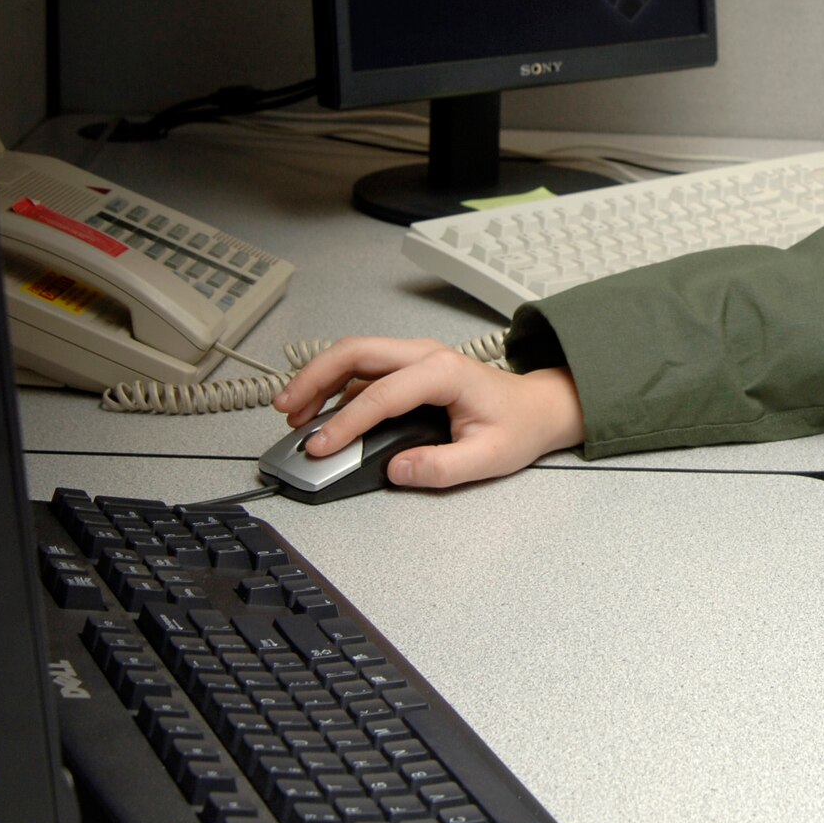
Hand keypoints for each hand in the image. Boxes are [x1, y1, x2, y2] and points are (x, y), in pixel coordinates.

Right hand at [272, 336, 584, 488]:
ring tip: (292, 412)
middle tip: (287, 412)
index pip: (380, 394)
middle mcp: (426, 355)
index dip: (345, 422)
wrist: (537, 408)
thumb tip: (397, 470)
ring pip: (353, 354)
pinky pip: (362, 369)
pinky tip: (319, 410)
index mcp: (444, 372)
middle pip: (355, 352)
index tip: (321, 447)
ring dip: (318, 377)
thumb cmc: (517, 426)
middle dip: (313, 378)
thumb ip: (441, 467)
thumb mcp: (487, 457)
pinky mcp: (408, 369)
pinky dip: (333, 384)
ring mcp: (415, 357)